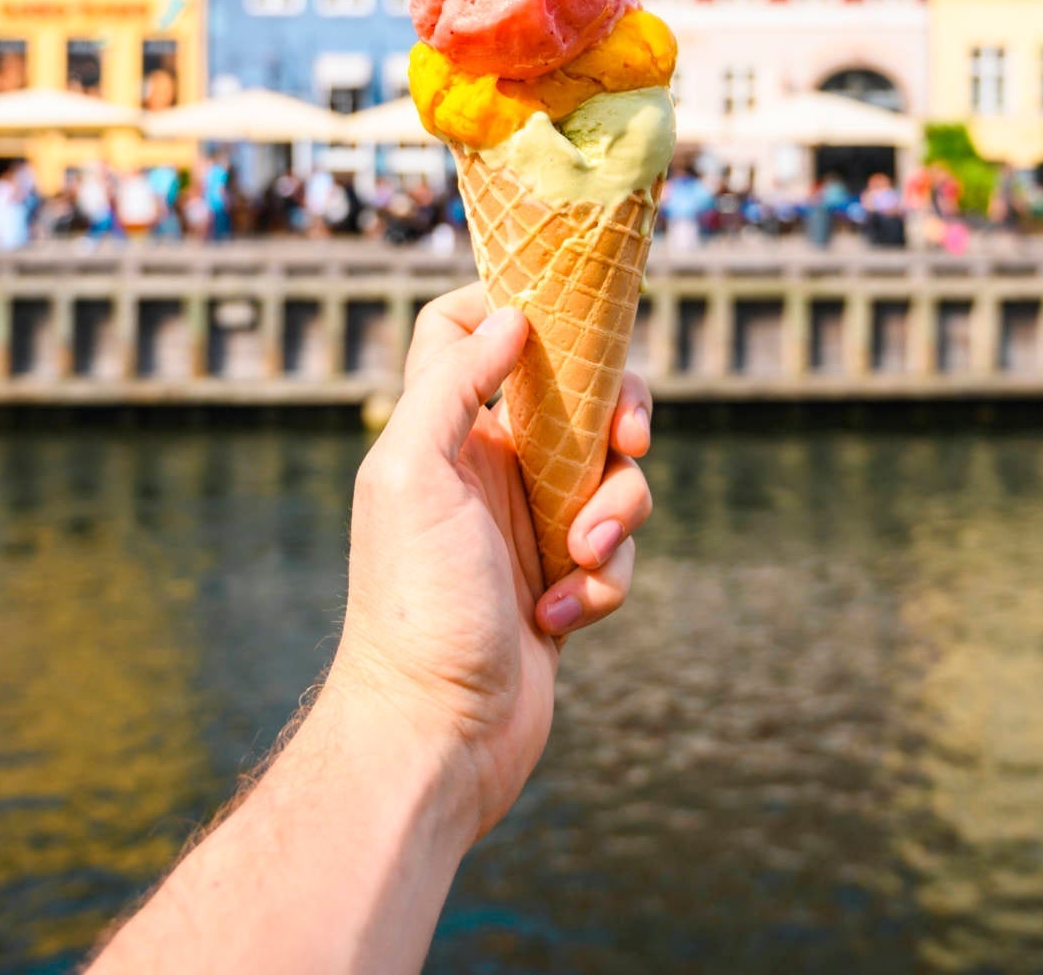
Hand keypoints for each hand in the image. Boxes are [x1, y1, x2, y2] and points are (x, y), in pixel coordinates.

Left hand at [326, 283, 653, 841]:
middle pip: (576, 396)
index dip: (514, 307)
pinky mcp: (562, 584)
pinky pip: (615, 556)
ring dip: (616, 515)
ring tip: (580, 559)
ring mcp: (526, 527)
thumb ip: (451, 384)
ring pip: (613, 479)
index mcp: (442, 430)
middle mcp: (485, 468)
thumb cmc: (415, 603)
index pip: (467, 332)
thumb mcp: (411, 473)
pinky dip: (603, 582)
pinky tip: (560, 617)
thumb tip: (511, 316)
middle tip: (631, 438)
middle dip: (619, 414)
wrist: (434, 735)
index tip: (565, 313)